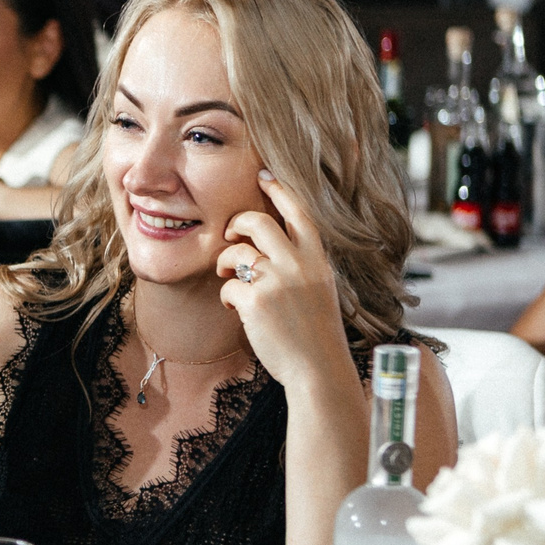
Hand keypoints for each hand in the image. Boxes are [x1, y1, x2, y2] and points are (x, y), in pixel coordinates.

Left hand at [217, 169, 355, 391]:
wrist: (318, 369)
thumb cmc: (316, 335)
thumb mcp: (319, 290)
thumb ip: (300, 267)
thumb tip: (264, 250)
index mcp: (318, 260)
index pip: (299, 213)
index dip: (280, 190)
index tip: (264, 174)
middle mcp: (299, 264)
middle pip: (258, 222)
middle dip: (236, 223)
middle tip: (229, 234)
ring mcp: (278, 281)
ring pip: (237, 251)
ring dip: (224, 261)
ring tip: (227, 276)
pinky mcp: (256, 300)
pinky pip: (227, 284)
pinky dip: (226, 295)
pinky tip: (235, 309)